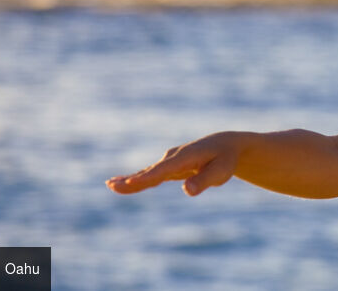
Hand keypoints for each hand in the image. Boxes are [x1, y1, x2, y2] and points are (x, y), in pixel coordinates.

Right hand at [105, 131, 243, 196]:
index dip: (148, 176)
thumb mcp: (221, 172)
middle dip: (133, 179)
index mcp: (187, 157)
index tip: (132, 182)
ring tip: (111, 185)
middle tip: (111, 185)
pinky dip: (138, 179)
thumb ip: (204, 181)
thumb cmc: (225, 160)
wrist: (226, 146)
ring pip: (148, 172)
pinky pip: (151, 174)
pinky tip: (123, 184)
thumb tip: (187, 191)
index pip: (165, 169)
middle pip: (151, 171)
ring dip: (130, 180)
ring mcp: (171, 160)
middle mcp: (175, 157)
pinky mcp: (170, 166)